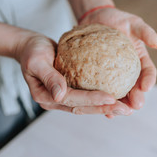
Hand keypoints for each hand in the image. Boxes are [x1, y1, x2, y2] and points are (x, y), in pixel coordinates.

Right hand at [16, 32, 133, 115]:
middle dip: (104, 108)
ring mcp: (62, 97)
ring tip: (126, 108)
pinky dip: (100, 98)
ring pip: (86, 105)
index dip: (92, 99)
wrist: (30, 47)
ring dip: (106, 107)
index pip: (72, 100)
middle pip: (82, 107)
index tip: (111, 98)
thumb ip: (48, 77)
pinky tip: (117, 98)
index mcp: (46, 96)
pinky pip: (86, 97)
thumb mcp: (36, 61)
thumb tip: (59, 95)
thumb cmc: (32, 51)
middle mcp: (54, 100)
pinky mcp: (69, 91)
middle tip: (126, 109)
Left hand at [80, 7, 156, 117]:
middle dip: (136, 99)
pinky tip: (99, 107)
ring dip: (119, 105)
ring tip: (116, 112)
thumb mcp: (133, 23)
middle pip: (134, 89)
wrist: (95, 18)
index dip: (149, 81)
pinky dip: (101, 100)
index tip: (146, 87)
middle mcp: (127, 71)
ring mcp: (112, 75)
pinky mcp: (97, 77)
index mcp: (139, 60)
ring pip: (118, 94)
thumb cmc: (117, 19)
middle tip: (135, 106)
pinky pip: (100, 90)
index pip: (148, 73)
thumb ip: (146, 33)